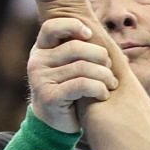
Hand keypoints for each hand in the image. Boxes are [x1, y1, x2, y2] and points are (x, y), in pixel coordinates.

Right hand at [28, 17, 119, 132]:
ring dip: (104, 76)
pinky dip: (99, 88)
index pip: (52, 26)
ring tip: (111, 83)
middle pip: (76, 47)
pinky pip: (82, 85)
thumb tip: (102, 30)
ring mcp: (41, 79)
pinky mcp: (49, 97)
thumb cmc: (69, 88)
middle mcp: (37, 61)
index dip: (73, 26)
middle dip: (100, 56)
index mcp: (42, 49)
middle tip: (110, 68)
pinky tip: (104, 94)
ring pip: (83, 68)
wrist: (54, 123)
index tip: (90, 34)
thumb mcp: (70, 65)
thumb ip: (79, 48)